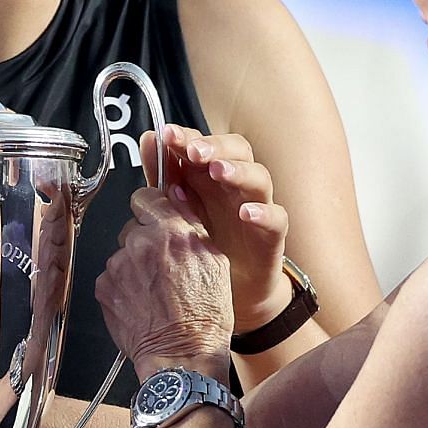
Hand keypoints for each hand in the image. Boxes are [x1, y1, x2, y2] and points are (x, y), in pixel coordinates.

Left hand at [96, 187, 232, 370]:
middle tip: (162, 268)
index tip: (154, 218)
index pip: (147, 196)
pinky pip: (111, 276)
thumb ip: (191, 223)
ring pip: (122, 253)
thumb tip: (175, 197)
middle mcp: (141, 244)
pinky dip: (122, 286)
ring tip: (154, 291)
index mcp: (172, 232)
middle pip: (133, 226)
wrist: (181, 357)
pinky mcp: (103, 287)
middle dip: (145, 241)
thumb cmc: (204, 317)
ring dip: (133, 265)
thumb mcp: (215, 262)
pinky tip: (140, 302)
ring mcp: (118, 265)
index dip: (152, 208)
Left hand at [144, 125, 289, 332]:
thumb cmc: (204, 246)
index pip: (204, 144)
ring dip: (238, 171)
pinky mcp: (272, 236)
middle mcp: (237, 185)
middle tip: (193, 150)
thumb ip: (164, 177)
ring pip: (259, 178)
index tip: (168, 135)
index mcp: (212, 175)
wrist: (231, 292)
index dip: (187, 136)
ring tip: (219, 171)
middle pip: (236, 151)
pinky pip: (277, 218)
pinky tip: (246, 213)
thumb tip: (150, 139)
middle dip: (214, 146)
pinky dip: (263, 213)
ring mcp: (258, 207)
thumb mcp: (178, 211)